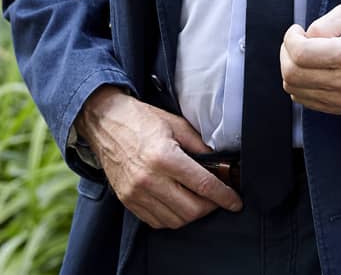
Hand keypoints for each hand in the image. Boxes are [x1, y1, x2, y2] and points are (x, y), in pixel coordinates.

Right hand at [74, 86, 243, 227]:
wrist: (105, 122)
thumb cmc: (140, 119)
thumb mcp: (176, 124)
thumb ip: (199, 146)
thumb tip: (221, 163)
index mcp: (164, 157)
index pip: (203, 185)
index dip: (224, 196)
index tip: (235, 202)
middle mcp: (149, 179)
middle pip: (191, 210)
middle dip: (211, 208)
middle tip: (217, 199)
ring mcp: (136, 193)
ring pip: (175, 220)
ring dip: (192, 215)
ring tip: (198, 201)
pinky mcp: (127, 201)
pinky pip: (156, 221)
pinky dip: (172, 218)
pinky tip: (178, 204)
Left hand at [279, 3, 340, 114]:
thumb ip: (324, 23)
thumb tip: (304, 39)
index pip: (302, 54)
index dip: (290, 39)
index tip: (297, 30)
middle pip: (293, 74)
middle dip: (286, 53)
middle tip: (296, 40)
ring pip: (293, 88)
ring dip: (290, 67)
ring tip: (305, 53)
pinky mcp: (340, 107)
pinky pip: (301, 98)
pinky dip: (299, 82)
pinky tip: (311, 68)